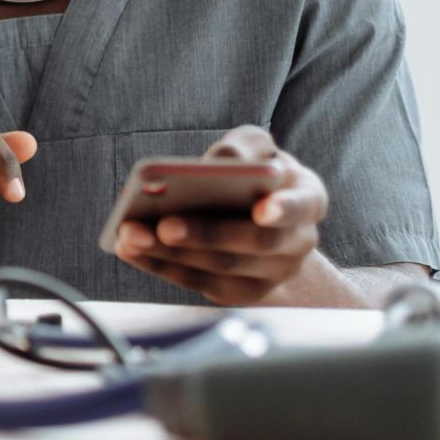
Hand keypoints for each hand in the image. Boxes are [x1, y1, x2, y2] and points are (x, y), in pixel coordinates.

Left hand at [111, 126, 328, 305]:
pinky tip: (131, 249)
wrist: (265, 217)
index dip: (283, 209)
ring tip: (131, 234)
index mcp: (308, 198)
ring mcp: (272, 274)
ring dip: (172, 254)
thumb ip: (245, 147)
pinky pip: (200, 284)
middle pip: (255, 244)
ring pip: (222, 269)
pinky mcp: (241, 292)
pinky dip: (163, 266)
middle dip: (207, 234)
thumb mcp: (258, 149)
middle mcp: (298, 242)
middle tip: (165, 224)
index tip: (262, 209)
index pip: (301, 206)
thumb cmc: (257, 173)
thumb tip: (223, 160)